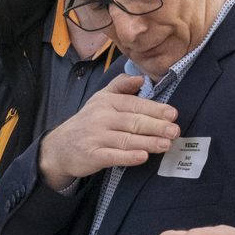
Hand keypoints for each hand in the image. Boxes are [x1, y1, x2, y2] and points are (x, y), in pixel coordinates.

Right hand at [40, 73, 176, 188]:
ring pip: (126, 139)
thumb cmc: (88, 121)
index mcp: (107, 102)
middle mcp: (101, 118)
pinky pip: (112, 156)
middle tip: (174, 130)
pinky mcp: (92, 156)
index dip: (154, 109)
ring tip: (166, 144)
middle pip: (132, 121)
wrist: (60, 146)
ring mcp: (96, 137)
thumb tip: (141, 77)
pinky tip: (142, 157)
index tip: (172, 114)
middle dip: (156, 126)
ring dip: (148, 142)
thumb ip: (121, 86)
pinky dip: (128, 157)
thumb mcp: (101, 98)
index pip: (134, 104)